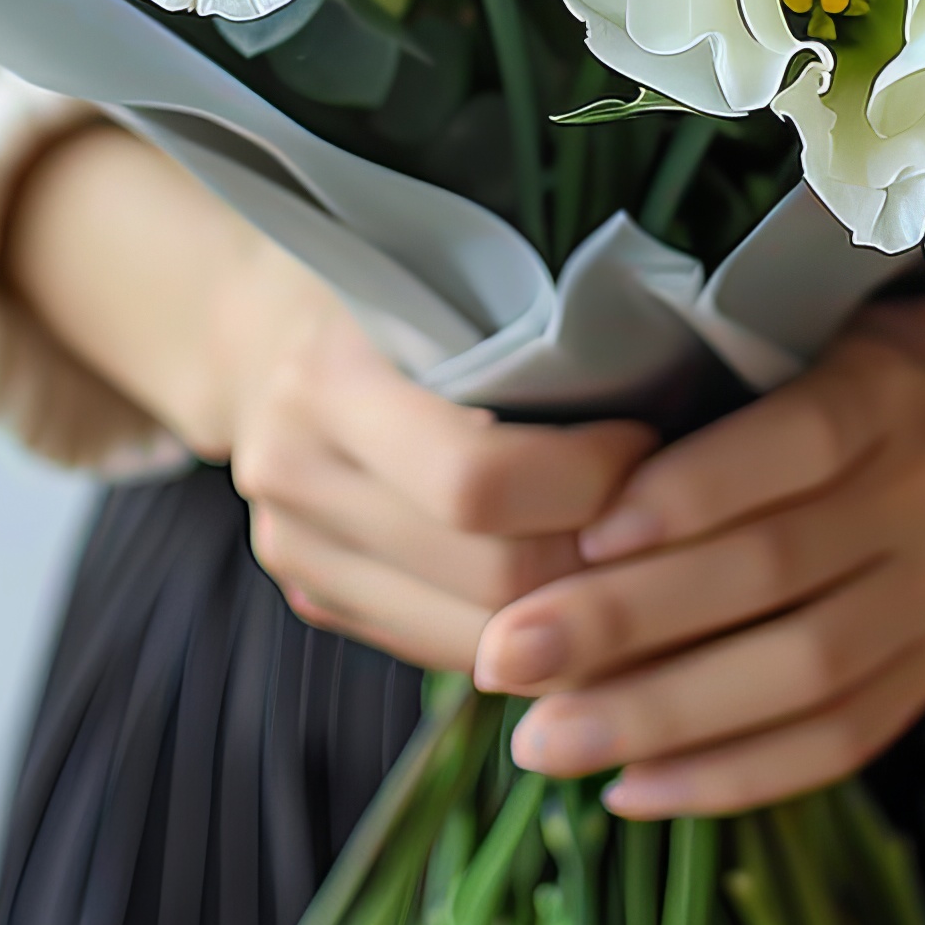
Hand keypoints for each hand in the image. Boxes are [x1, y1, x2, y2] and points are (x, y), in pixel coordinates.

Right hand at [228, 265, 655, 667]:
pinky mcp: (313, 600)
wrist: (261, 332)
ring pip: (471, 639)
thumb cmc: (388, 284)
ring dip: (571, 614)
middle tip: (663, 519)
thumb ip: (523, 341)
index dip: (588, 479)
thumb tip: (660, 413)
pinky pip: (442, 649)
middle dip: (597, 558)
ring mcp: (294, 553)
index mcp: (330, 381)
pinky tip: (576, 595)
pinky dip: (521, 637)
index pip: (476, 482)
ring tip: (637, 563)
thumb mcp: (442, 275)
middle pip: (484, 577)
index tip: (648, 441)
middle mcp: (296, 477)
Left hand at [472, 264, 924, 812]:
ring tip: (542, 742)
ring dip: (663, 717)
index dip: (688, 492)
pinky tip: (634, 790)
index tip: (580, 531)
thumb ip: (728, 396)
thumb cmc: (889, 368)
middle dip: (628, 624)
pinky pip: (841, 741)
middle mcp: (924, 497)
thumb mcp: (827, 339)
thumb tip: (558, 477)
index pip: (792, 443)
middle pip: (774, 572)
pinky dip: (734, 776)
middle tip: (506, 655)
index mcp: (886, 394)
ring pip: (802, 674)